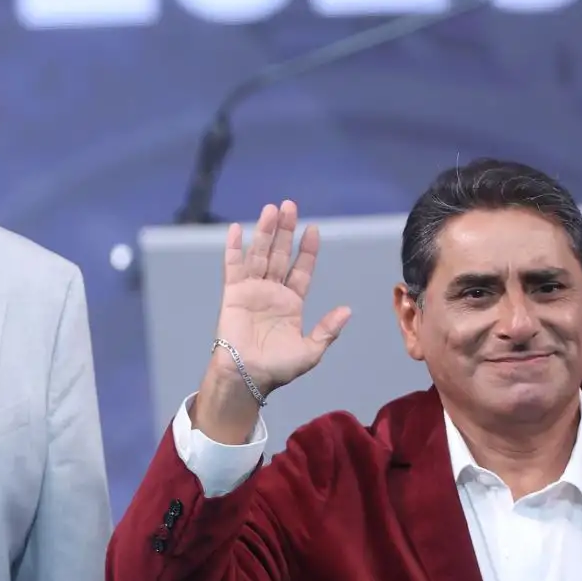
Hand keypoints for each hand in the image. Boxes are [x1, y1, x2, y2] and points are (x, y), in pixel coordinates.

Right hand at [214, 200, 350, 394]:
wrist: (248, 375)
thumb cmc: (278, 367)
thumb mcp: (311, 350)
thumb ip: (327, 329)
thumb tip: (348, 309)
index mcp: (292, 303)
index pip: (302, 269)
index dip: (307, 250)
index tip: (313, 229)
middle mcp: (273, 291)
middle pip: (280, 254)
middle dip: (285, 230)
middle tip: (289, 206)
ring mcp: (252, 290)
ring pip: (260, 254)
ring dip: (264, 232)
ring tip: (270, 209)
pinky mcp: (233, 293)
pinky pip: (233, 266)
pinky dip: (233, 248)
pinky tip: (236, 229)